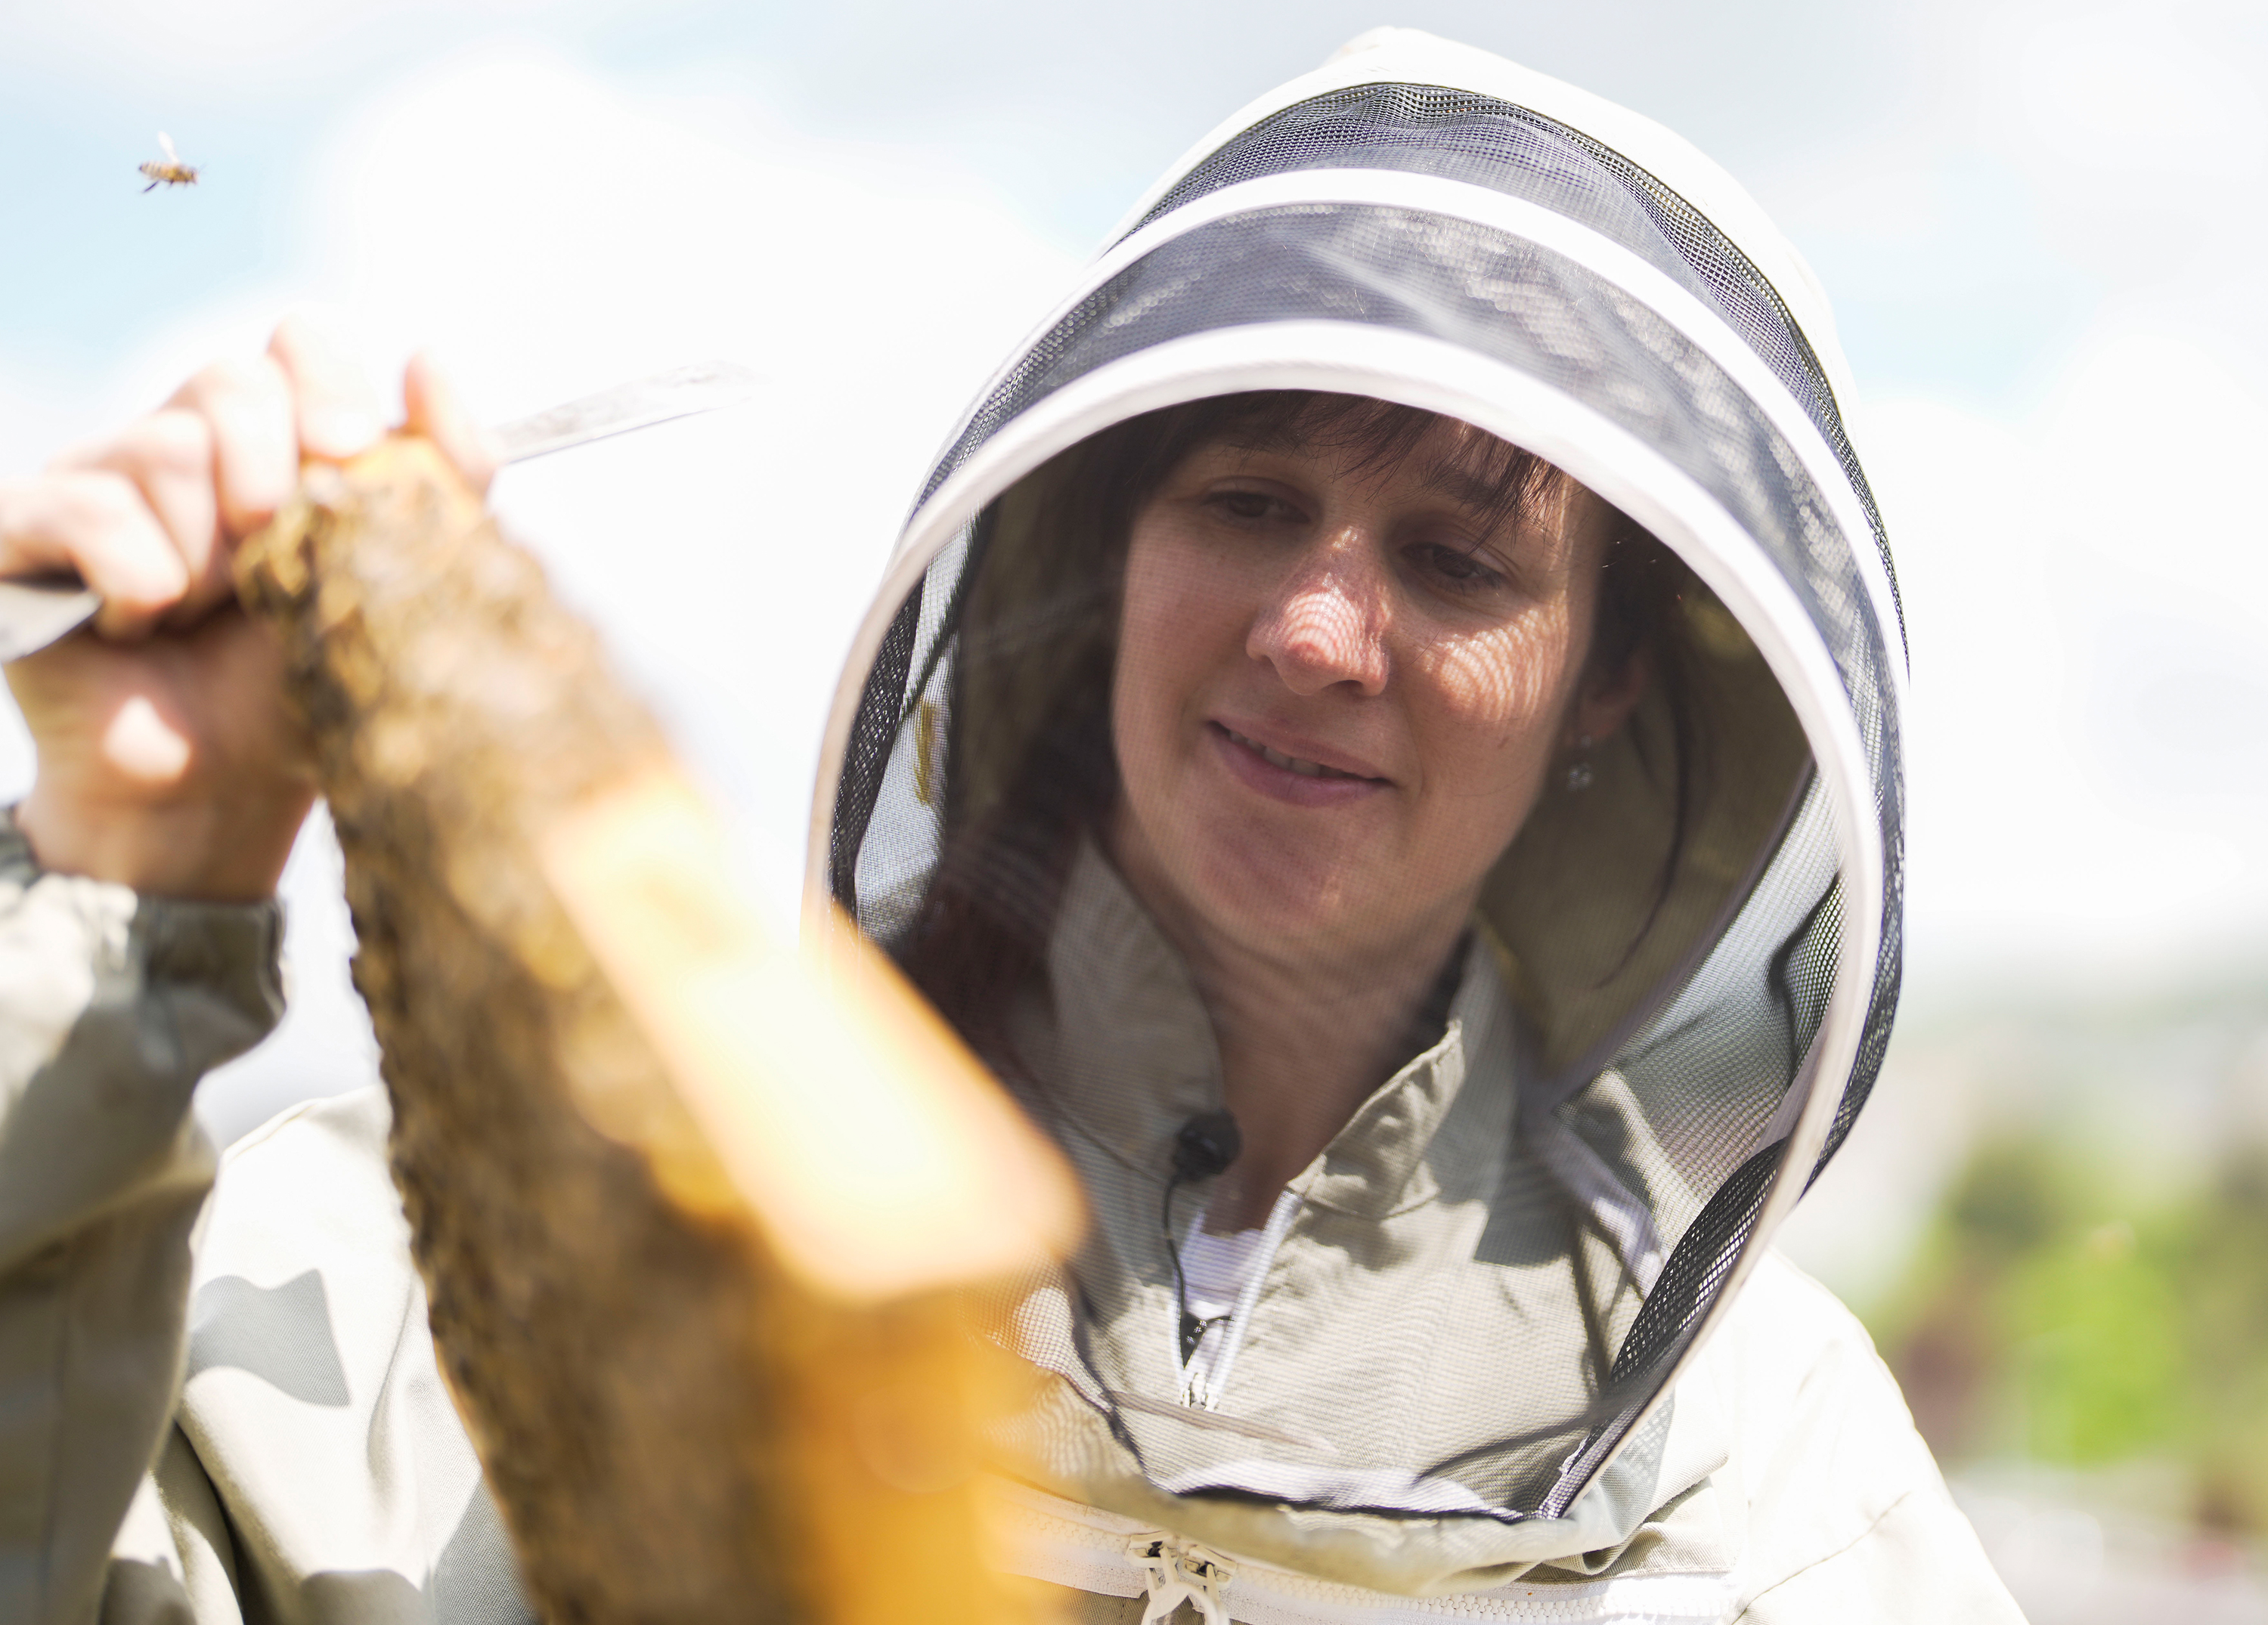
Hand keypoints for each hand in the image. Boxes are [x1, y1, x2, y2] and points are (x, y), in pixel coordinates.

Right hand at [0, 320, 498, 901]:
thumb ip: (436, 478)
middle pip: (231, 378)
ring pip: (167, 446)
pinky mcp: (17, 523)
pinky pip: (91, 508)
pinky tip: (136, 626)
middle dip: (274, 478)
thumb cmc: (300, 685)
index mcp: (269, 438)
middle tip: (271, 557)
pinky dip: (139, 584)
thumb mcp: (391, 581)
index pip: (299, 342)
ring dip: (209, 557)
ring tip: (200, 613)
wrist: (220, 789)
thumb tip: (430, 360)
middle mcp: (176, 437)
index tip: (350, 458)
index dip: (332, 391)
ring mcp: (90, 475)